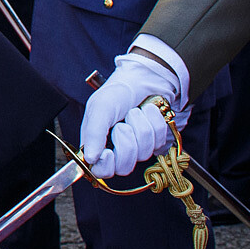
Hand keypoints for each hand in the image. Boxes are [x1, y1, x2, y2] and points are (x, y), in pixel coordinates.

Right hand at [80, 52, 182, 178]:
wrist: (145, 79)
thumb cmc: (119, 91)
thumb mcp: (100, 107)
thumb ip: (93, 133)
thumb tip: (90, 158)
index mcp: (99, 144)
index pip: (101, 170)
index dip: (106, 166)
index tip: (108, 153)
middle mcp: (119, 149)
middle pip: (124, 166)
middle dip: (126, 141)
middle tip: (122, 124)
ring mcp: (139, 147)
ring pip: (143, 153)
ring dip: (141, 127)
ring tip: (135, 112)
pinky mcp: (157, 141)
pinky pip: (159, 141)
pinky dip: (154, 123)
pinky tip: (148, 112)